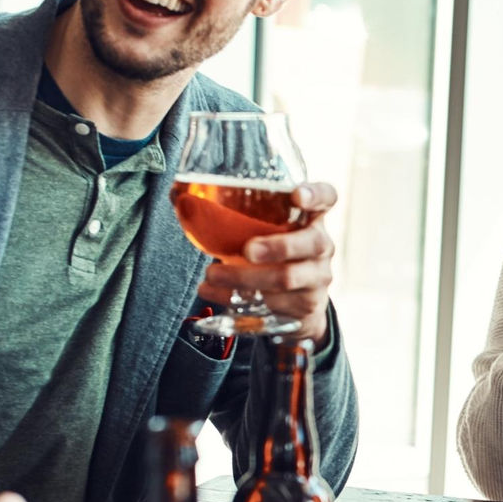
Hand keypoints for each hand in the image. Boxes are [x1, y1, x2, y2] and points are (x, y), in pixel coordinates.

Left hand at [199, 181, 337, 342]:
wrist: (295, 305)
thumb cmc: (270, 254)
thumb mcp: (259, 231)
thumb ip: (225, 211)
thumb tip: (176, 194)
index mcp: (311, 217)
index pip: (327, 197)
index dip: (316, 194)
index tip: (297, 195)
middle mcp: (321, 246)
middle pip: (311, 243)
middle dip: (278, 246)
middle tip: (247, 250)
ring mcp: (317, 278)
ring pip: (286, 279)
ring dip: (244, 278)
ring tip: (211, 274)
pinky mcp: (305, 307)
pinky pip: (273, 305)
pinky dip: (237, 299)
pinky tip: (213, 293)